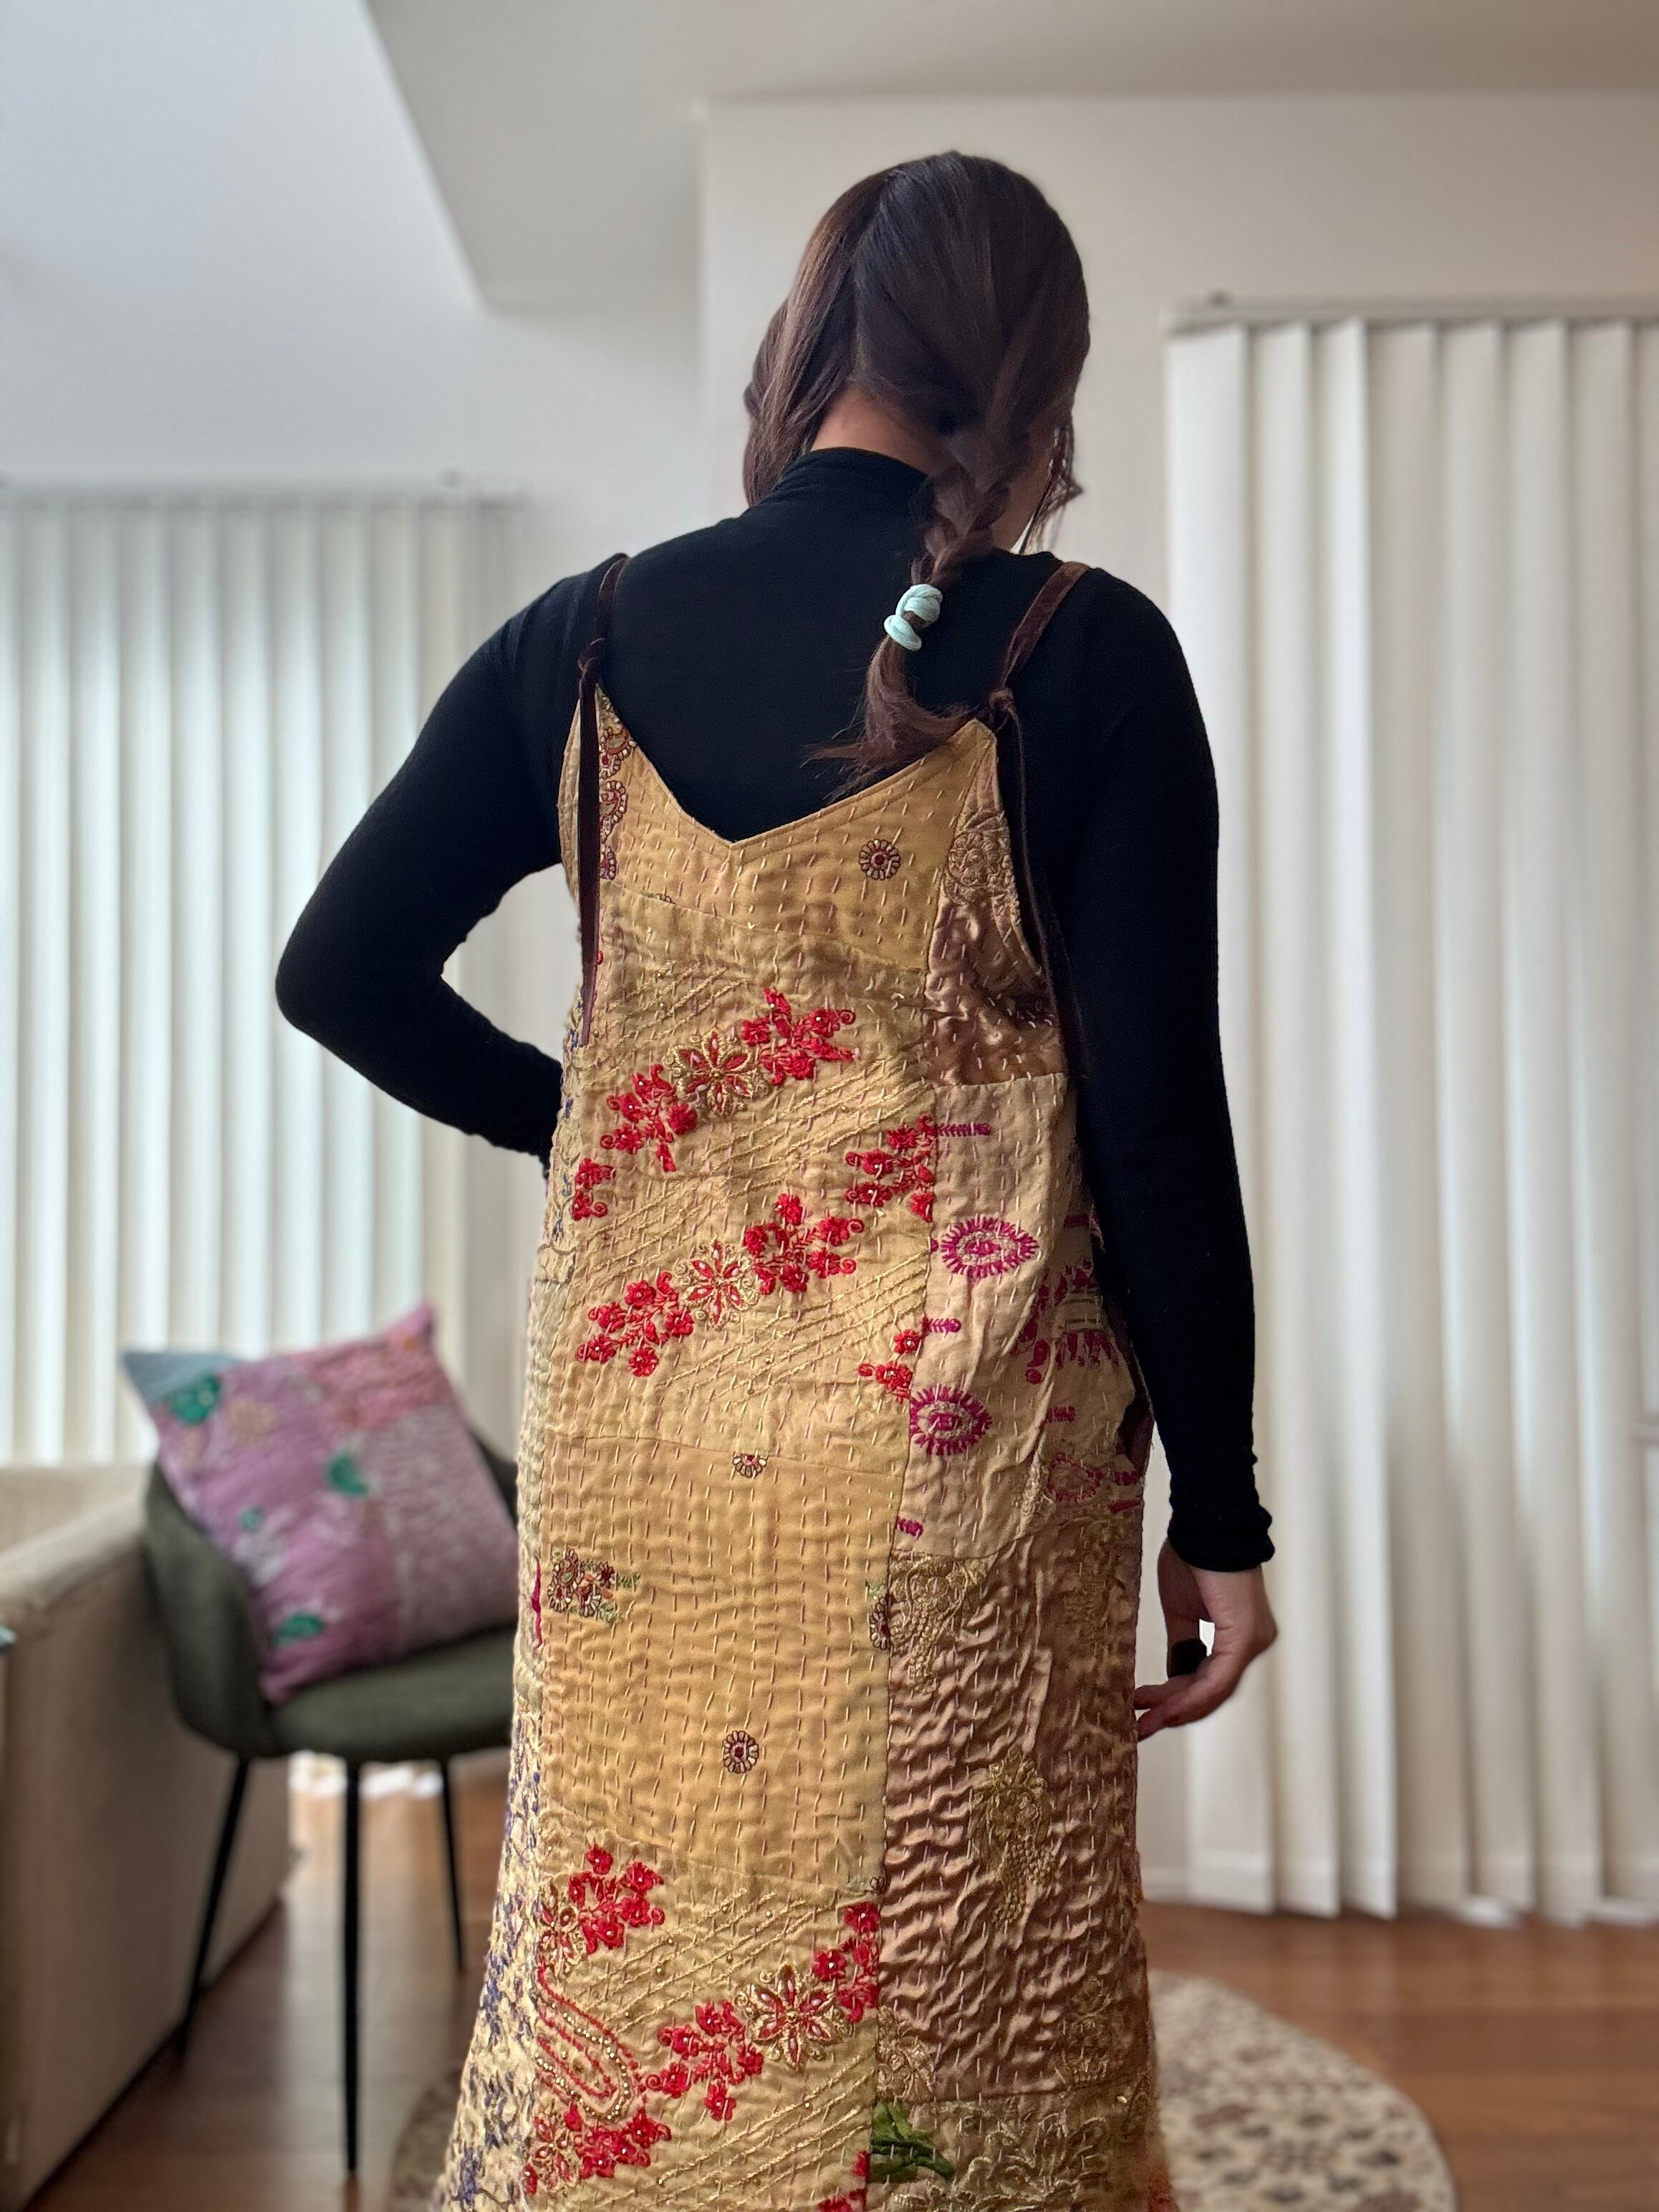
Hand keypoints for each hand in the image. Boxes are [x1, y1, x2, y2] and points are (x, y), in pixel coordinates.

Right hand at [1134, 1540, 1276, 1740]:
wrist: (1204, 1524)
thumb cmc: (1192, 1557)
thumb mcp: (1182, 1611)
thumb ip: (1183, 1646)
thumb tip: (1175, 1679)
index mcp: (1240, 1635)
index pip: (1209, 1679)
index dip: (1177, 1698)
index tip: (1145, 1709)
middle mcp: (1253, 1643)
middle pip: (1211, 1690)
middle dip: (1174, 1710)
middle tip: (1141, 1725)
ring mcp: (1253, 1642)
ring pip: (1214, 1690)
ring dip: (1177, 1707)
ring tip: (1145, 1720)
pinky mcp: (1244, 1638)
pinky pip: (1218, 1679)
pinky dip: (1192, 1697)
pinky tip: (1167, 1708)